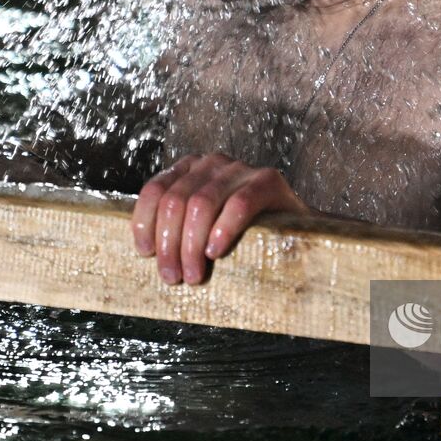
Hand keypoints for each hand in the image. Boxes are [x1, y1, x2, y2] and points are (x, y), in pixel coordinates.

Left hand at [131, 153, 308, 284]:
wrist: (295, 233)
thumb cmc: (241, 236)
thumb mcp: (201, 229)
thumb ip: (176, 230)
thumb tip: (145, 257)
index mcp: (189, 170)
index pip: (155, 189)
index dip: (145, 222)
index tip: (145, 253)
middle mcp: (211, 163)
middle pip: (175, 201)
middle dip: (169, 244)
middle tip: (173, 277)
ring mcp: (240, 168)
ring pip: (201, 204)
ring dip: (191, 245)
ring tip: (194, 275)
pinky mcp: (267, 180)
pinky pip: (238, 204)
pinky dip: (223, 230)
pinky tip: (216, 252)